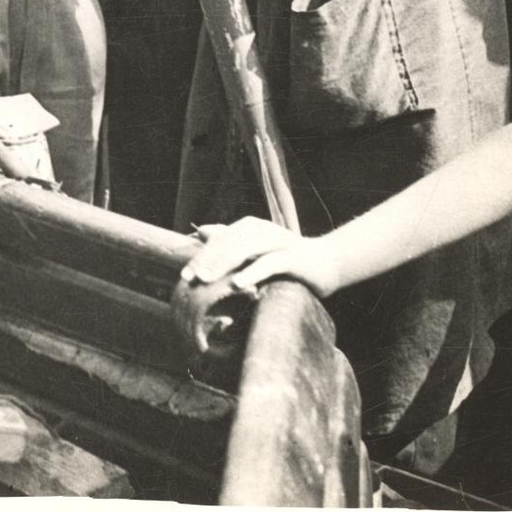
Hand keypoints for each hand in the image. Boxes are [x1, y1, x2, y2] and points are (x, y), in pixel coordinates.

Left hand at [179, 217, 340, 299]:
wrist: (327, 261)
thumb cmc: (286, 257)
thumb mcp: (256, 249)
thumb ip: (231, 240)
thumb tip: (202, 231)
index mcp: (249, 227)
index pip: (219, 241)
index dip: (201, 256)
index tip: (184, 275)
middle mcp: (260, 229)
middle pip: (227, 244)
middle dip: (206, 261)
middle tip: (189, 278)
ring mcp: (277, 241)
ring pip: (244, 250)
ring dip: (223, 264)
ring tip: (205, 279)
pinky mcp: (292, 256)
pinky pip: (269, 263)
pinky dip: (252, 272)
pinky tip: (238, 284)